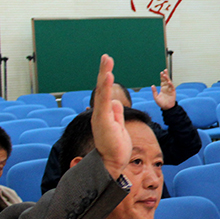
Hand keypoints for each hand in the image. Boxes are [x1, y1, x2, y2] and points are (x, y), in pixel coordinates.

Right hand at [93, 55, 131, 178]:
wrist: (112, 162)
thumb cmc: (116, 147)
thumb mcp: (119, 126)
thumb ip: (116, 114)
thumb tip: (116, 102)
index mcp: (104, 113)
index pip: (105, 92)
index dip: (106, 78)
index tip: (108, 65)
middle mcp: (100, 113)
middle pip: (101, 88)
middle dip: (104, 71)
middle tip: (106, 56)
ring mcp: (100, 116)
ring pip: (102, 92)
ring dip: (104, 75)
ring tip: (107, 61)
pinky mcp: (103, 121)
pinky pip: (104, 101)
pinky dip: (105, 88)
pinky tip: (108, 77)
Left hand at [151, 69, 175, 109]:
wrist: (166, 108)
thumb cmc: (161, 103)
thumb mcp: (156, 97)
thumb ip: (154, 91)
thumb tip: (152, 85)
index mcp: (162, 89)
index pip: (162, 81)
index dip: (162, 77)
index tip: (161, 72)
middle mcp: (166, 88)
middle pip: (166, 80)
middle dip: (165, 75)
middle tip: (165, 70)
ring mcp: (170, 89)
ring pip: (169, 82)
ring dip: (167, 78)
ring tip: (165, 75)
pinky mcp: (173, 92)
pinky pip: (172, 87)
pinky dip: (170, 84)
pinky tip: (168, 82)